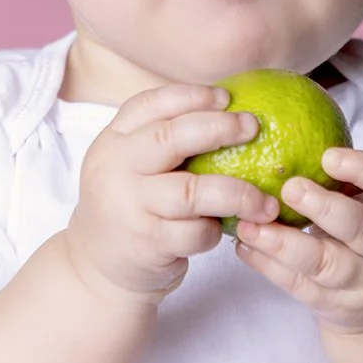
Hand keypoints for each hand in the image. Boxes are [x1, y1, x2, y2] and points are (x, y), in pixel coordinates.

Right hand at [65, 84, 281, 306]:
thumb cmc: (131, 205)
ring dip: (237, 193)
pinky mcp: (146, 243)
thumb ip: (162, 138)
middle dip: (219, 128)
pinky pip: (195, 232)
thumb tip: (229, 107)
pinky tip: (224, 229)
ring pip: (192, 192)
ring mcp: (129, 207)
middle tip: (253, 127)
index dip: (191, 95)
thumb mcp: (131, 165)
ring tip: (265, 201)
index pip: (148, 104)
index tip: (227, 97)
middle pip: (169, 138)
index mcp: (113, 141)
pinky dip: (215, 230)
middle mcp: (115, 169)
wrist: (97, 267)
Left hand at [233, 147, 362, 334]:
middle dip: (326, 209)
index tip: (328, 155)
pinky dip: (269, 267)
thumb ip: (347, 174)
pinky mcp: (336, 306)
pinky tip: (244, 246)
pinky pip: (300, 288)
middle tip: (289, 188)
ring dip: (284, 243)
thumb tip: (285, 121)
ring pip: (327, 265)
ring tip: (248, 224)